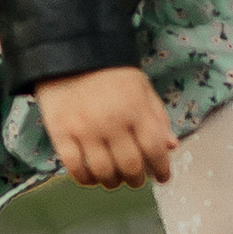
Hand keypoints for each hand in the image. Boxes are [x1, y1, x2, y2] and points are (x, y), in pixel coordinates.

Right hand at [37, 64, 175, 189]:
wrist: (69, 52)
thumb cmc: (110, 72)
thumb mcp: (141, 88)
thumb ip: (157, 117)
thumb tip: (171, 146)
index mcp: (135, 108)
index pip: (154, 148)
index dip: (162, 168)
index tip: (162, 177)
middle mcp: (112, 122)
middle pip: (130, 166)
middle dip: (136, 179)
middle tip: (136, 179)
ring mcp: (84, 129)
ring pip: (103, 172)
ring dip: (112, 181)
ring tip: (114, 179)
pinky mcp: (61, 133)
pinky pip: (74, 167)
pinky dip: (85, 178)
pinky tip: (90, 176)